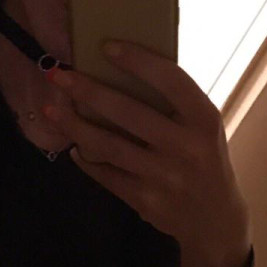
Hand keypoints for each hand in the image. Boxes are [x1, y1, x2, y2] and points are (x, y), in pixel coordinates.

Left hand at [45, 40, 250, 258]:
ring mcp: (163, 176)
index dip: (138, 61)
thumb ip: (176, 105)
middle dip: (87, 91)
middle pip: (128, 112)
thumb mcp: (203, 129)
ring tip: (52, 110)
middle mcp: (185, 147)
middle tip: (58, 75)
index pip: (170, 81)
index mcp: (204, 120)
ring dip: (75, 126)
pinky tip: (74, 147)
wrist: (215, 220)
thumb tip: (123, 71)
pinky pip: (106, 175)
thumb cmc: (204, 161)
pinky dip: (86, 160)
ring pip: (108, 146)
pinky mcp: (145, 200)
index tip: (106, 46)